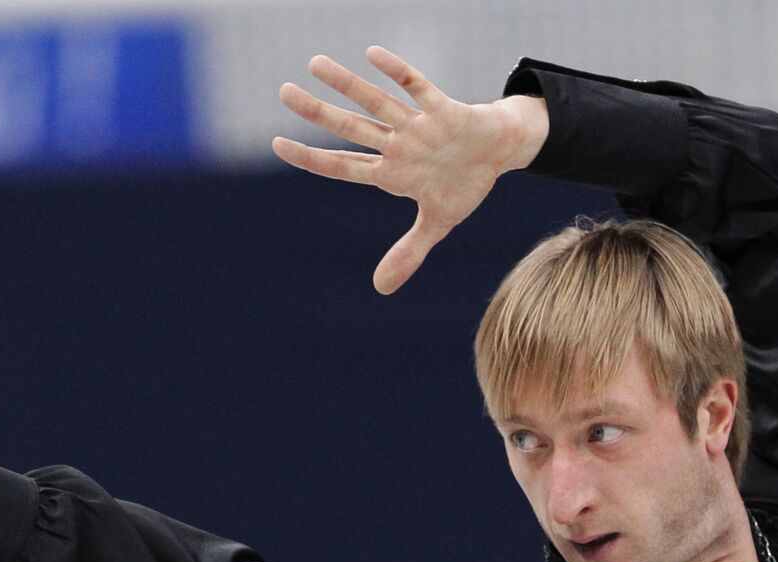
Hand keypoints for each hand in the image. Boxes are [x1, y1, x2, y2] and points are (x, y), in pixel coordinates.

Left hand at [273, 46, 546, 294]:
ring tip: (315, 63)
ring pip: (377, 102)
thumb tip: (381, 289)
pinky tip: (372, 55)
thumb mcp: (437, 223)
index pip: (342, 166)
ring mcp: (418, 126)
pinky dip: (397, 72)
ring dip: (347, 85)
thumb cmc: (464, 182)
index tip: (277, 144)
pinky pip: (418, 87)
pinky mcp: (445, 109)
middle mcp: (397, 145)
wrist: (501, 151)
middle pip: (350, 127)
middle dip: (317, 112)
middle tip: (283, 91)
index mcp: (391, 173)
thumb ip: (408, 253)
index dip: (311, 158)